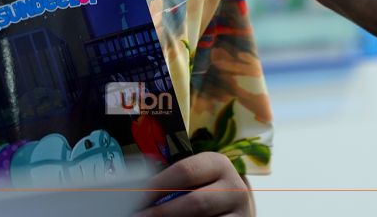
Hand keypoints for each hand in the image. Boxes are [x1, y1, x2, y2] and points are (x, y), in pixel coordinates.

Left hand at [135, 152, 252, 216]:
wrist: (234, 210)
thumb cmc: (204, 190)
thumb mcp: (195, 180)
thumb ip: (173, 182)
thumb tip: (136, 192)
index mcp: (217, 163)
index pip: (184, 171)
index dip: (157, 186)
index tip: (136, 198)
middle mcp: (233, 186)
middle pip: (195, 202)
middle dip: (161, 212)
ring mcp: (241, 212)